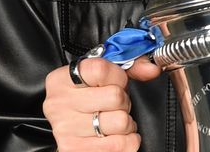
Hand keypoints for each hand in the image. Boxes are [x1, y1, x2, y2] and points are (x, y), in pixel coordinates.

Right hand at [43, 55, 160, 149]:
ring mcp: (64, 130)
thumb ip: (133, 66)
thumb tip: (151, 69)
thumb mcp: (106, 74)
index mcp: (61, 80)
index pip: (100, 70)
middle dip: (124, 101)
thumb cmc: (90, 96)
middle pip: (115, 97)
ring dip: (126, 123)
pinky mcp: (74, 150)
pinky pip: (119, 146)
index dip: (118, 76)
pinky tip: (117, 135)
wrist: (70, 124)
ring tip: (115, 120)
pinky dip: (127, 141)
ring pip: (120, 122)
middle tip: (115, 105)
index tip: (116, 82)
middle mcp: (58, 104)